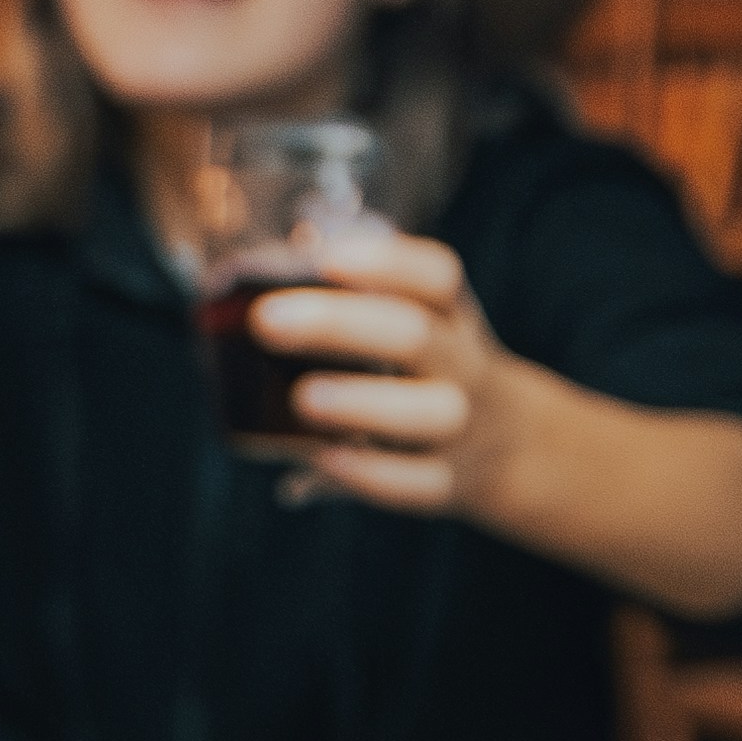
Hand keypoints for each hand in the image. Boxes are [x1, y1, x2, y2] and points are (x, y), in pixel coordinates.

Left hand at [243, 231, 519, 519]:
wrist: (510, 443)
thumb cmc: (423, 369)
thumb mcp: (414, 326)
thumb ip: (341, 309)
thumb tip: (231, 291)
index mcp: (447, 315)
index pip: (436, 276)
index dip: (385, 263)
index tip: (324, 258)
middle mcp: (460, 363)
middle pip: (414, 336)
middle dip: (339, 325)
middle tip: (266, 320)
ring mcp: (461, 424)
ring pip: (430, 412)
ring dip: (362, 403)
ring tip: (302, 399)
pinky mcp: (449, 482)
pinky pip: (417, 482)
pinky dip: (369, 474)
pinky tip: (322, 460)